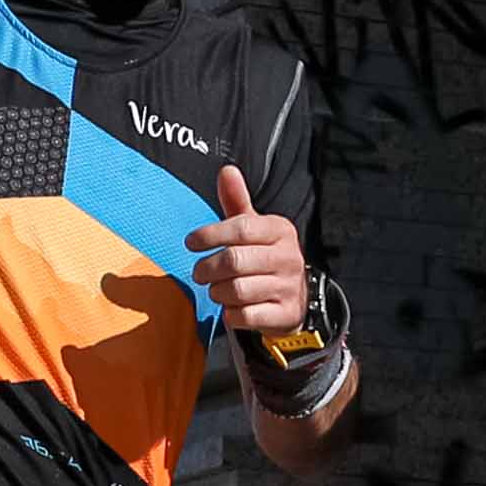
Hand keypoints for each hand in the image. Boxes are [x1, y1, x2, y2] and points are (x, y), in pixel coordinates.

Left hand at [186, 163, 310, 338]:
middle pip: (234, 261)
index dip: (211, 235)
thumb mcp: (254, 229)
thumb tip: (226, 170)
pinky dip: (232, 314)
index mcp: (280, 230)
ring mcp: (289, 287)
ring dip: (217, 292)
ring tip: (216, 289)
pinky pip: (246, 315)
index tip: (191, 242)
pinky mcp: (285, 314)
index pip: (241, 228)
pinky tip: (232, 308)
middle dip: (207, 268)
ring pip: (237, 290)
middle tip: (198, 272)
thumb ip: (237, 202)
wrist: (295, 298)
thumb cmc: (264, 258)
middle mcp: (289, 257)